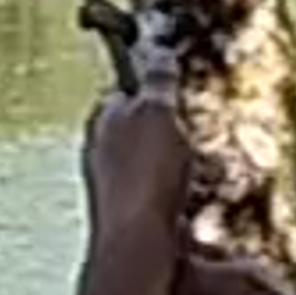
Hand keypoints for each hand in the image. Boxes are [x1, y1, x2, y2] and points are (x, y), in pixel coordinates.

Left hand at [78, 89, 192, 267]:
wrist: (137, 243)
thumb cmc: (144, 175)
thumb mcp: (157, 113)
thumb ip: (158, 81)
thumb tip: (157, 50)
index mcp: (102, 119)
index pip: (123, 89)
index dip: (151, 84)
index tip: (176, 84)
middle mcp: (99, 151)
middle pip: (136, 126)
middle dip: (165, 124)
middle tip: (193, 127)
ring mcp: (111, 184)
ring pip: (146, 160)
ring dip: (171, 159)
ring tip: (197, 166)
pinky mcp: (127, 213)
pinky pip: (155, 191)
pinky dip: (173, 189)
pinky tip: (187, 197)